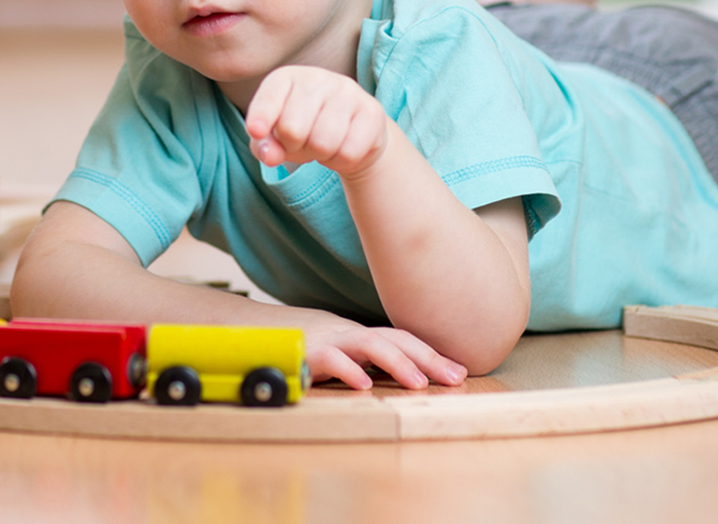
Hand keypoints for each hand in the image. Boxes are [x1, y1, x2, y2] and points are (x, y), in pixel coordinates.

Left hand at [244, 66, 396, 176]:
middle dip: (294, 148)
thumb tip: (270, 156)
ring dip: (319, 155)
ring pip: (323, 143)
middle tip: (302, 143)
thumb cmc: (304, 131)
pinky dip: (340, 161)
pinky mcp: (372, 110)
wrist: (351, 133)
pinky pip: (349, 152)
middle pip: (292, 129)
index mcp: (286, 78)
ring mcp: (347, 91)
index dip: (259, 120)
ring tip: (321, 145)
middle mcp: (317, 77)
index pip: (267, 100)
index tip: (256, 131)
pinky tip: (341, 147)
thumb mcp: (275, 138)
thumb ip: (264, 146)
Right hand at [298, 310, 467, 390]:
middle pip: (393, 338)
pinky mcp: (306, 353)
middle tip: (454, 378)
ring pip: (367, 342)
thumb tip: (410, 381)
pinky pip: (329, 358)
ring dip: (396, 361)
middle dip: (426, 357)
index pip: (402, 339)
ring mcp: (328, 341)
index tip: (460, 372)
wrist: (257, 332)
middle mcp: (348, 335)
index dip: (431, 354)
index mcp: (360, 338)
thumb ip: (368, 366)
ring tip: (417, 383)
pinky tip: (364, 385)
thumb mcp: (341, 357)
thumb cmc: (305, 350)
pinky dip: (348, 370)